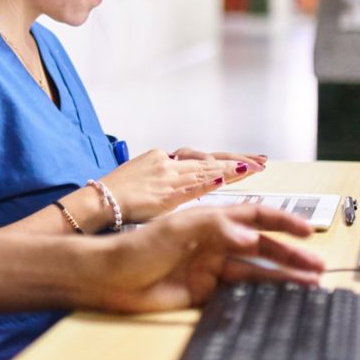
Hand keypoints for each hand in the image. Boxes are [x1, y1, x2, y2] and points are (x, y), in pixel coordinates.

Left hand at [86, 204, 323, 313]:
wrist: (108, 279)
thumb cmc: (135, 248)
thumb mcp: (176, 229)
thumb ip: (215, 228)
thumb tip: (250, 238)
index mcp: (209, 220)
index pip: (254, 217)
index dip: (282, 222)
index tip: (306, 231)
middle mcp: (213, 242)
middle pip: (261, 246)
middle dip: (290, 254)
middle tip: (317, 266)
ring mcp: (210, 267)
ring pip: (254, 270)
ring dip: (282, 276)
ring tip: (309, 284)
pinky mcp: (203, 292)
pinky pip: (238, 291)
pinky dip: (260, 293)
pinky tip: (280, 297)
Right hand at [101, 148, 265, 222]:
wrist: (99, 202)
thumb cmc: (116, 197)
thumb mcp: (144, 183)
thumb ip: (168, 184)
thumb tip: (190, 191)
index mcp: (163, 160)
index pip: (200, 157)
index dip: (225, 160)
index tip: (246, 161)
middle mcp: (167, 163)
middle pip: (208, 159)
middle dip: (236, 161)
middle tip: (260, 162)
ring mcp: (167, 176)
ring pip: (205, 169)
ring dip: (231, 170)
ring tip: (253, 169)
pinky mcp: (164, 191)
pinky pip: (192, 185)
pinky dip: (210, 182)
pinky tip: (228, 180)